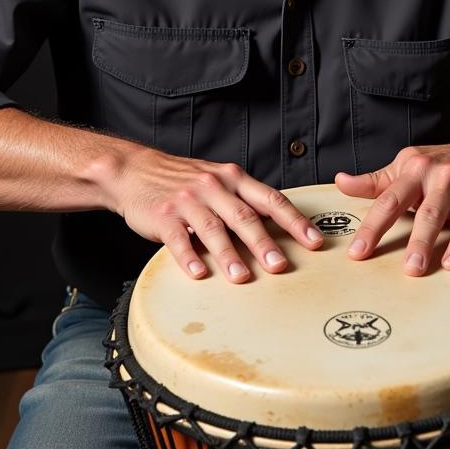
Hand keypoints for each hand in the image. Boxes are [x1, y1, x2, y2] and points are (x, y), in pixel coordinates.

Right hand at [105, 146, 322, 282]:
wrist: (135, 170)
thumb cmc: (183, 180)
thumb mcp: (218, 180)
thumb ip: (244, 200)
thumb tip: (281, 229)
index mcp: (233, 178)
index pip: (271, 199)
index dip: (295, 221)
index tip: (315, 241)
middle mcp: (214, 187)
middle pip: (244, 216)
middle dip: (264, 243)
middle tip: (281, 266)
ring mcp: (188, 200)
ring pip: (213, 229)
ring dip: (228, 255)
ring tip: (241, 277)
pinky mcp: (163, 215)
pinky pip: (177, 238)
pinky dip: (188, 257)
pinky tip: (198, 274)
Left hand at [335, 134, 449, 275]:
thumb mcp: (413, 166)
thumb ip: (378, 180)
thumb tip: (340, 182)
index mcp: (410, 166)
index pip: (381, 197)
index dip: (366, 224)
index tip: (354, 251)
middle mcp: (429, 171)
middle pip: (399, 203)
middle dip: (379, 231)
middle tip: (365, 257)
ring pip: (432, 215)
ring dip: (421, 244)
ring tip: (413, 270)